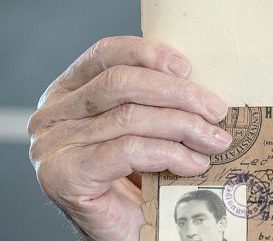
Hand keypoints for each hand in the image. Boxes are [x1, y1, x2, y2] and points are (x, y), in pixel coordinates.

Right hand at [28, 36, 231, 239]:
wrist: (122, 232)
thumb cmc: (134, 179)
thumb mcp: (143, 127)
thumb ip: (153, 100)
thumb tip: (203, 81)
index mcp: (66, 92)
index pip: (106, 53)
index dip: (149, 53)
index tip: (188, 67)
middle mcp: (51, 116)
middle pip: (120, 83)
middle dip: (177, 93)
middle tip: (216, 110)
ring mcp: (53, 146)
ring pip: (130, 117)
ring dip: (184, 126)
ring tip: (215, 140)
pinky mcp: (64, 176)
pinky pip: (128, 150)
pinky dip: (169, 154)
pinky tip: (193, 164)